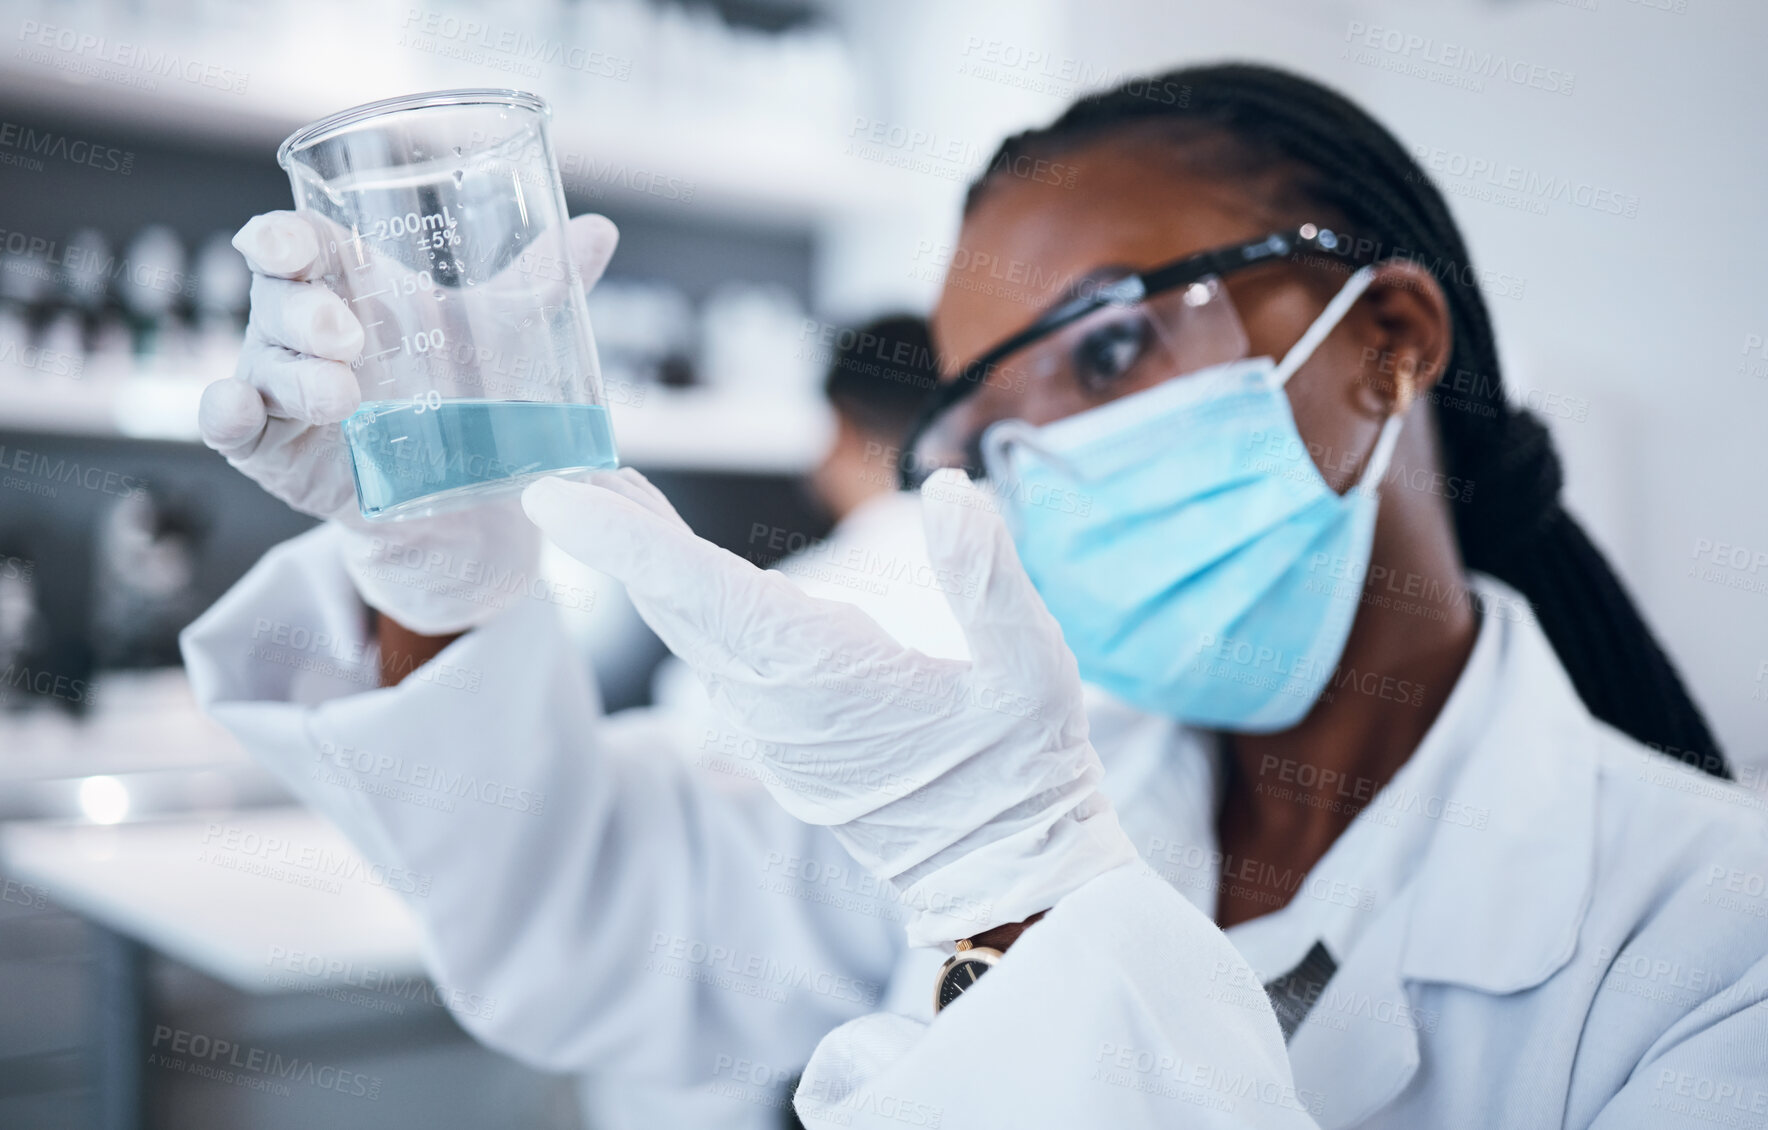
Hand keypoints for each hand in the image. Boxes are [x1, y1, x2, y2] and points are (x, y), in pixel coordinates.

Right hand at [199, 210, 619, 634]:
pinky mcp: (273, 452)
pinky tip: (237, 409)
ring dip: (291, 376)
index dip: (283, 237)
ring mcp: (282, 390)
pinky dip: (224, 414)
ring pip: (257, 364)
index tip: (291, 243)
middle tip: (350, 337)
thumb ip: (546, 286)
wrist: (471, 502)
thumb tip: (599, 232)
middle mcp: (301, 331)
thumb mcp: (509, 338)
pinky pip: (228, 425)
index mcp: (347, 286)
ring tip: (344, 396)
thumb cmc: (470, 394)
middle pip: (274, 298)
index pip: (298, 244)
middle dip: (303, 313)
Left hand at [522, 467, 1137, 945]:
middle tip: (570, 462)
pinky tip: (690, 575)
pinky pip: (717, 662)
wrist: (1005, 879)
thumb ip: (986, 576)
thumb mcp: (1032, 670)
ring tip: (615, 492)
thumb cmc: (1023, 773)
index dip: (624, 539)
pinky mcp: (784, 745)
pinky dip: (688, 605)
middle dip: (617, 532)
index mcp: (825, 677)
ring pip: (689, 634)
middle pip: (674, 605)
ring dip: (649, 565)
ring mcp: (773, 733)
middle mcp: (778, 707)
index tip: (553, 496)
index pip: (703, 592)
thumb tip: (949, 492)